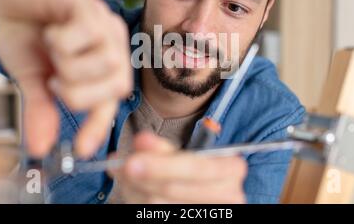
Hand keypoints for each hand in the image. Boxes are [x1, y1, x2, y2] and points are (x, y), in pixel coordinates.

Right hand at [0, 0, 132, 157]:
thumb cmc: (24, 35)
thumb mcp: (32, 78)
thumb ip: (41, 107)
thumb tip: (39, 147)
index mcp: (102, 67)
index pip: (110, 103)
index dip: (98, 128)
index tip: (81, 149)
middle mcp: (111, 47)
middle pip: (118, 87)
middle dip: (79, 94)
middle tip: (54, 80)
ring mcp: (104, 25)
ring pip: (108, 63)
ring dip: (71, 65)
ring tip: (52, 50)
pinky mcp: (89, 4)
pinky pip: (87, 34)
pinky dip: (62, 40)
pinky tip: (51, 30)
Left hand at [109, 132, 247, 203]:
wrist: (201, 196)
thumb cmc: (192, 172)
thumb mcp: (183, 155)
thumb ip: (162, 148)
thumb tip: (141, 140)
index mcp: (231, 168)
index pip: (197, 168)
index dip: (163, 165)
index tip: (132, 160)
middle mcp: (228, 195)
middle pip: (175, 189)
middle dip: (144, 176)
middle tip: (122, 166)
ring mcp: (211, 214)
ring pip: (158, 204)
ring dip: (134, 188)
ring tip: (124, 174)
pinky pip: (155, 214)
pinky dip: (137, 200)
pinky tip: (131, 187)